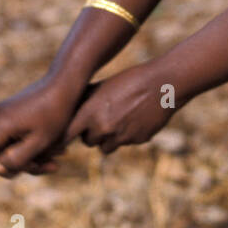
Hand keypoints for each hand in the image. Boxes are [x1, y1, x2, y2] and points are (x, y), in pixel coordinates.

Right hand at [0, 72, 86, 180]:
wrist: (62, 84)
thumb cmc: (55, 113)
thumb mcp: (40, 142)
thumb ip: (17, 159)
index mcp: (1, 125)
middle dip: (22, 165)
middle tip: (51, 166)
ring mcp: (0, 114)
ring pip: (7, 147)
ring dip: (29, 156)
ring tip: (56, 159)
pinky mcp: (7, 113)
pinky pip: (12, 137)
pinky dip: (27, 145)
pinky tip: (50, 148)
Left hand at [63, 61, 180, 155]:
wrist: (162, 84)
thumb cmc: (130, 80)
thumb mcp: (103, 86)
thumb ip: (85, 100)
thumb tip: (69, 109)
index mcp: (90, 113)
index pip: (67, 135)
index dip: (66, 136)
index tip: (65, 137)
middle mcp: (103, 128)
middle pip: (88, 142)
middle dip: (92, 134)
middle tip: (99, 120)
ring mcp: (121, 137)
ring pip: (106, 147)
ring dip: (108, 139)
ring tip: (117, 121)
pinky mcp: (137, 141)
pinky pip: (126, 143)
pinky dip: (128, 135)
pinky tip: (136, 118)